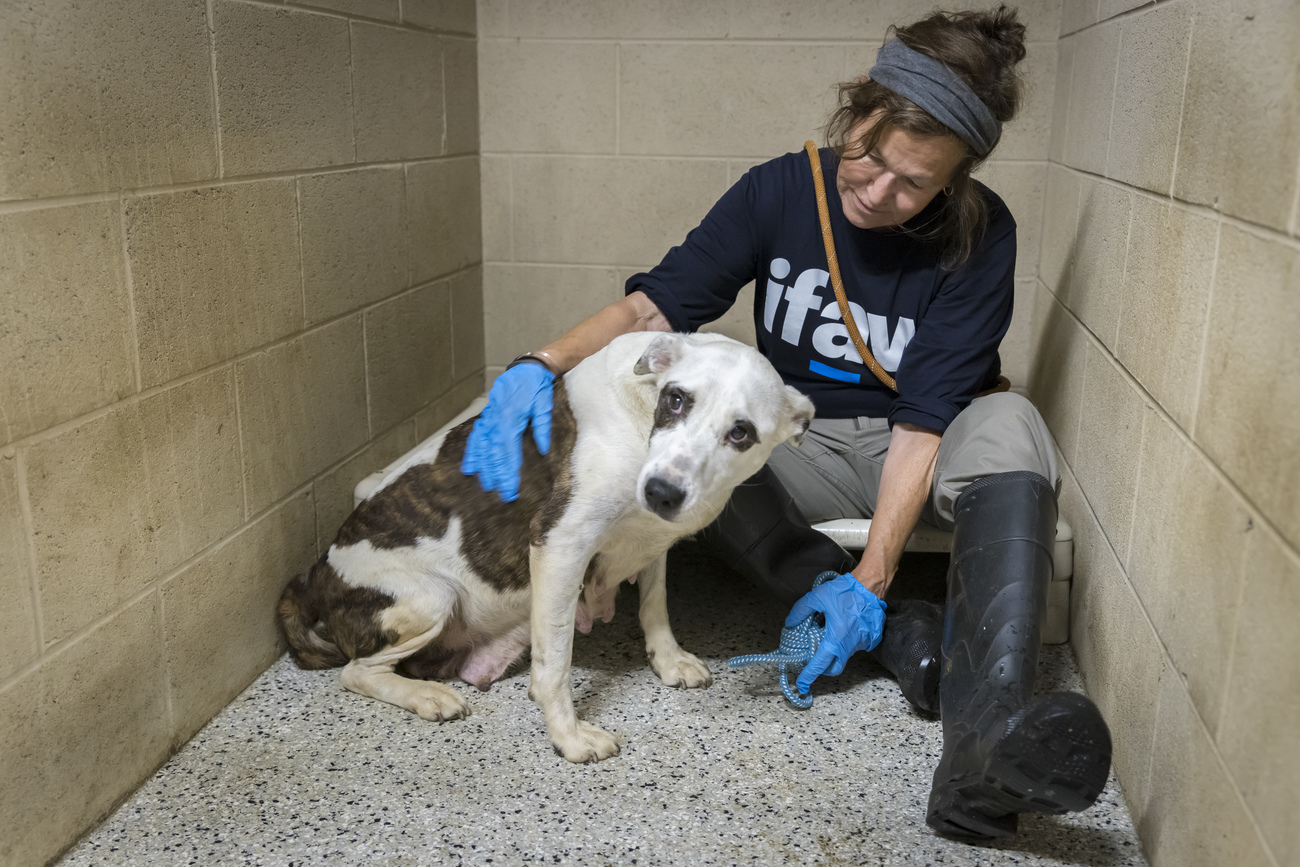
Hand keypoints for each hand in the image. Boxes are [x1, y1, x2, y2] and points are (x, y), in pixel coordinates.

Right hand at [461, 362, 553, 500]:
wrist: (526, 368)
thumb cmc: (537, 386)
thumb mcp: (544, 403)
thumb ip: (542, 426)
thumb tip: (544, 449)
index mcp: (511, 417)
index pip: (508, 449)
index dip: (508, 470)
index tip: (510, 487)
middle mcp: (496, 419)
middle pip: (494, 452)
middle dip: (497, 474)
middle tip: (501, 494)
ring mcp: (489, 418)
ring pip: (483, 446)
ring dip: (483, 467)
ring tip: (485, 485)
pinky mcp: (487, 417)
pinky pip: (476, 437)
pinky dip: (472, 452)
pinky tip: (469, 467)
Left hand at [785, 573, 886, 693]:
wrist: (872, 586)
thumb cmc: (845, 591)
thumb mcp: (817, 597)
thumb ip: (800, 611)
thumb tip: (791, 623)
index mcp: (836, 639)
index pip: (819, 664)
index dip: (808, 676)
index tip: (801, 685)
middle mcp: (850, 646)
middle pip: (834, 668)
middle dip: (823, 669)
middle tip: (814, 659)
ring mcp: (862, 644)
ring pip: (844, 655)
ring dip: (834, 650)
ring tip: (828, 633)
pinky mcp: (871, 639)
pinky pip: (855, 645)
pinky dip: (846, 641)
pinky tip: (843, 626)